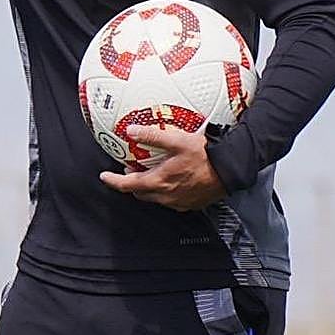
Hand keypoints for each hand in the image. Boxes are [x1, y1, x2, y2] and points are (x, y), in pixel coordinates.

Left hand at [99, 124, 227, 211]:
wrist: (230, 170)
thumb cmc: (206, 156)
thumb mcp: (177, 140)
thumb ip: (153, 136)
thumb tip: (132, 130)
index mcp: (160, 182)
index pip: (128, 185)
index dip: (113, 181)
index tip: (104, 176)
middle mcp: (167, 196)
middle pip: (140, 193)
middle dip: (131, 184)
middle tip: (129, 171)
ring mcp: (179, 202)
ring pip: (155, 198)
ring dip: (148, 187)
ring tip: (150, 172)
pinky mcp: (191, 204)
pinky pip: (171, 199)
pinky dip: (164, 190)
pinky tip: (171, 178)